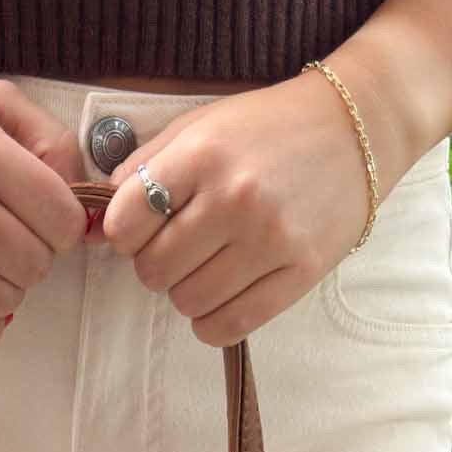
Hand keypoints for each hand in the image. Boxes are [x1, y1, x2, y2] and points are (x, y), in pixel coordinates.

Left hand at [94, 70, 389, 345]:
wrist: (353, 128)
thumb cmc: (266, 129)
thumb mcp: (200, 126)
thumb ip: (145, 167)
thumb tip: (98, 226)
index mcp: (203, 154)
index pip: (126, 222)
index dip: (125, 233)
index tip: (143, 228)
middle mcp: (236, 197)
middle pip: (153, 270)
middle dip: (155, 265)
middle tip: (179, 249)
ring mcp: (270, 239)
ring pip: (187, 303)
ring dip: (186, 293)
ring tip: (207, 267)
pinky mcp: (299, 272)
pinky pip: (229, 325)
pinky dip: (212, 321)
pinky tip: (221, 297)